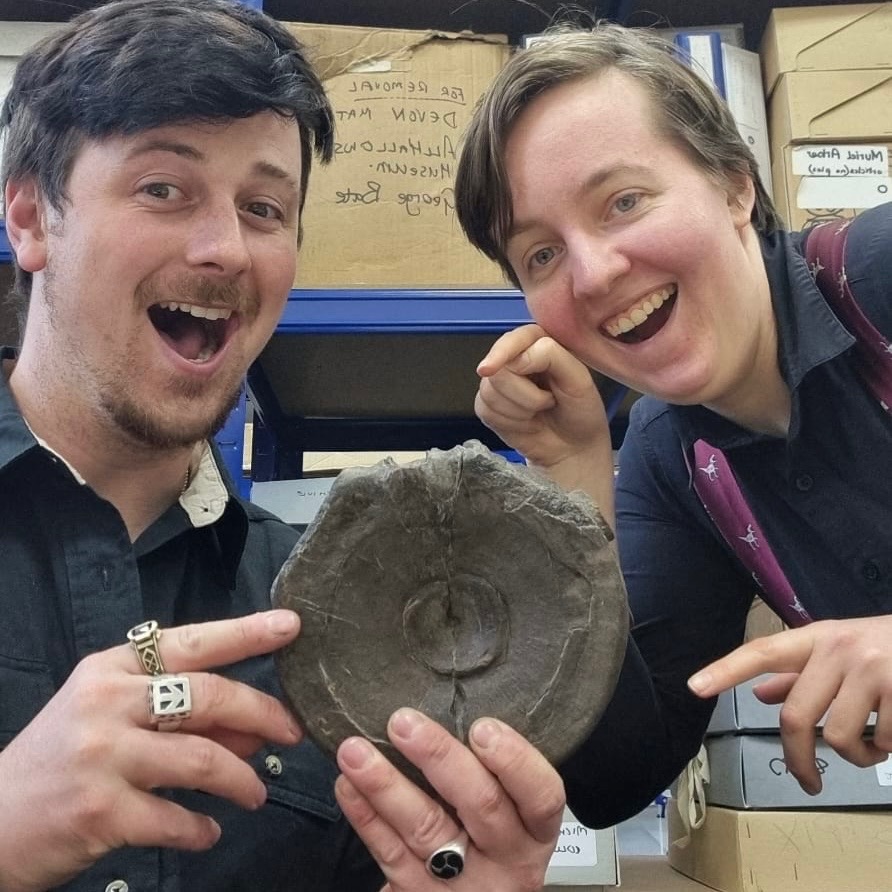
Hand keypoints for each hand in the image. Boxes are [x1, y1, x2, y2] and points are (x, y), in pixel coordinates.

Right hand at [0, 610, 301, 891]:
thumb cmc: (61, 759)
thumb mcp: (109, 716)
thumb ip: (179, 713)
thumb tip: (253, 726)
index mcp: (112, 669)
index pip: (192, 642)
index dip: (246, 632)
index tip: (290, 625)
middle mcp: (108, 703)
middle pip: (210, 697)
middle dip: (263, 713)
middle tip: (292, 732)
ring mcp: (103, 756)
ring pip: (204, 760)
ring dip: (242, 780)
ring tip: (255, 794)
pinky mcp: (100, 811)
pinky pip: (176, 819)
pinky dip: (202, 830)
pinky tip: (208, 832)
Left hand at [335, 708, 563, 891]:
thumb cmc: (490, 843)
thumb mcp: (510, 813)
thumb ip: (492, 773)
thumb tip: (451, 703)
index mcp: (534, 831)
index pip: (541, 795)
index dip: (514, 760)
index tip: (482, 727)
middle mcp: (507, 860)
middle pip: (480, 804)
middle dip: (438, 757)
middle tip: (403, 723)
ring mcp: (463, 883)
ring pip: (426, 829)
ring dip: (386, 784)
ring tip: (355, 751)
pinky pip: (390, 855)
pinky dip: (366, 817)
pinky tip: (348, 786)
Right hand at [477, 324, 615, 525]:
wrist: (573, 448)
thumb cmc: (581, 411)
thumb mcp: (579, 380)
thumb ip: (551, 357)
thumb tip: (515, 360)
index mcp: (539, 342)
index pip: (514, 339)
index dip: (501, 353)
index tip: (489, 369)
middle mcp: (515, 358)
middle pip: (497, 369)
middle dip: (523, 394)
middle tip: (547, 402)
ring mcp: (498, 382)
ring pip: (489, 391)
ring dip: (519, 411)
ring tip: (538, 413)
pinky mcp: (487, 405)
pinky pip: (485, 409)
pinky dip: (508, 422)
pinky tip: (526, 424)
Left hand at [688, 616, 891, 793]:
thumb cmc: (884, 648)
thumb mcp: (840, 651)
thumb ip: (800, 673)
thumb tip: (759, 692)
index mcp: (818, 638)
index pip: (763, 652)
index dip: (726, 669)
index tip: (695, 687)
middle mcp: (840, 649)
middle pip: (796, 716)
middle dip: (798, 759)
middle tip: (807, 781)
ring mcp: (872, 670)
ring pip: (840, 738)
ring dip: (856, 755)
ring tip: (872, 742)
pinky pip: (883, 742)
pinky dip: (887, 749)